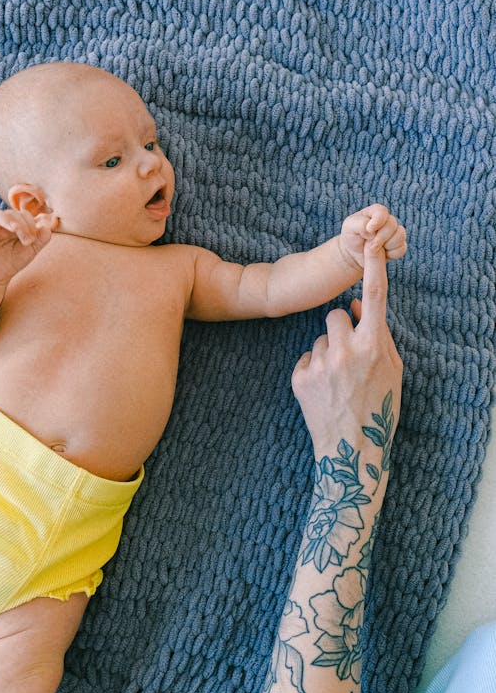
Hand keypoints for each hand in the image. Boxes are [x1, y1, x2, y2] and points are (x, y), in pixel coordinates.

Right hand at [0, 208, 58, 283]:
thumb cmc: (13, 259)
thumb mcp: (30, 251)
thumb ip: (40, 240)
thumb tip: (47, 227)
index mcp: (15, 223)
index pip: (23, 215)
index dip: (30, 224)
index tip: (32, 240)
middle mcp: (1, 222)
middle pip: (10, 213)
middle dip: (21, 225)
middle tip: (27, 240)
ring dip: (5, 219)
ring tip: (14, 230)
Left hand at [291, 245, 402, 461]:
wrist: (351, 449)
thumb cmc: (378, 408)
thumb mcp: (391, 370)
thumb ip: (377, 334)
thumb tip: (353, 304)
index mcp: (374, 346)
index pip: (373, 297)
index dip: (372, 267)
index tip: (370, 243)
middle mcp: (346, 351)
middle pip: (334, 315)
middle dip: (341, 328)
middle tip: (349, 356)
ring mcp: (320, 364)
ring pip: (319, 338)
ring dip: (327, 351)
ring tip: (337, 381)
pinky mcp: (300, 378)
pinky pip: (306, 358)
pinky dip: (313, 370)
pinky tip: (324, 391)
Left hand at [339, 203, 406, 272]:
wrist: (354, 253)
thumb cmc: (351, 236)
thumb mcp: (349, 227)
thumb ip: (360, 224)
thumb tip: (373, 231)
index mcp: (375, 212)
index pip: (382, 212)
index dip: (378, 221)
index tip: (370, 229)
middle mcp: (387, 220)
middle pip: (392, 224)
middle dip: (381, 237)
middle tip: (370, 245)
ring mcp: (394, 232)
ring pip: (400, 236)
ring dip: (387, 245)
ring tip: (375, 249)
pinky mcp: (398, 245)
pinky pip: (402, 248)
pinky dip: (392, 254)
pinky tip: (383, 254)